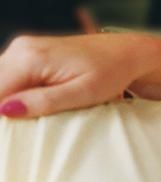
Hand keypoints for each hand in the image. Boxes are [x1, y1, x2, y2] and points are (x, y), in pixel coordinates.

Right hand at [0, 33, 160, 117]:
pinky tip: (29, 106)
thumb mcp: (84, 93)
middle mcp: (21, 48)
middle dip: (3, 110)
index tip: (13, 133)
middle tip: (25, 128)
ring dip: (7, 102)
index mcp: (31, 58)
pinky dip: (13, 93)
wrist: (128, 52)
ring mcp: (23, 48)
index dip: (1, 116)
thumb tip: (5, 111)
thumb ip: (44, 102)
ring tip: (28, 119)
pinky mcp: (28, 53)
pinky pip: (9, 76)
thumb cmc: (112, 73)